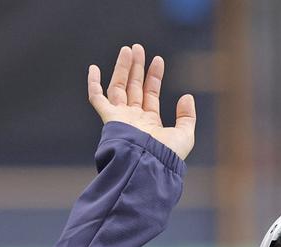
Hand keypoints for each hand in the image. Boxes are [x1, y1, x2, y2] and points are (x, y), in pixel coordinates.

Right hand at [88, 43, 195, 160]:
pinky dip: (93, 84)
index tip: (158, 60)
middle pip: (134, 87)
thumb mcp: (185, 135)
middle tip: (139, 48)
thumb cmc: (167, 155)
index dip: (154, 77)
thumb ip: (187, 116)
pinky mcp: (109, 118)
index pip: (150, 95)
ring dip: (122, 68)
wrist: (149, 164)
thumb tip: (187, 96)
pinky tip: (93, 68)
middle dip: (137, 68)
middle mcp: (134, 120)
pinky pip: (97, 99)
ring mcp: (121, 118)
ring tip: (128, 50)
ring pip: (119, 87)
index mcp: (150, 124)